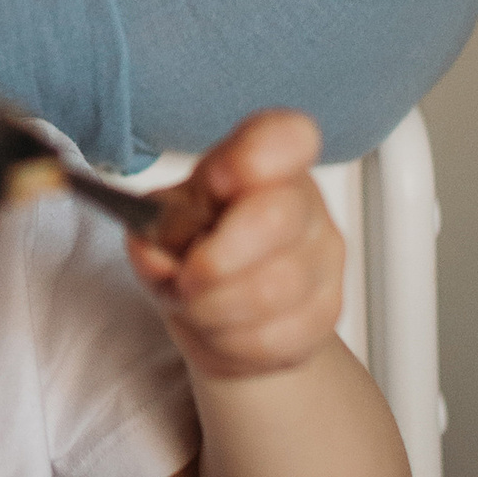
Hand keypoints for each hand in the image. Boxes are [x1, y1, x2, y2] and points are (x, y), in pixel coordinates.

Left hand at [128, 109, 342, 374]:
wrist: (222, 305)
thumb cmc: (196, 244)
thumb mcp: (162, 218)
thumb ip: (152, 226)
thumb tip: (155, 254)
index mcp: (267, 162)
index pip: (290, 137)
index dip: (257, 156)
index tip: (217, 181)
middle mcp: (305, 203)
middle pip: (276, 219)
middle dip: (214, 260)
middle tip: (184, 277)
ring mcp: (324, 259)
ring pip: (273, 289)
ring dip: (213, 307)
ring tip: (194, 303)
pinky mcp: (325, 313)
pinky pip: (275, 335)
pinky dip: (229, 340)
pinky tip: (218, 326)